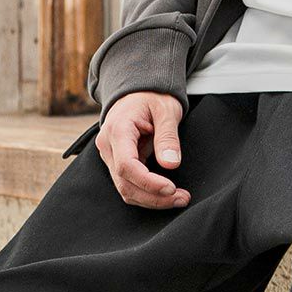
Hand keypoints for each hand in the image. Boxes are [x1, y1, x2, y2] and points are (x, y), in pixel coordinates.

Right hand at [97, 91, 190, 208]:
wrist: (138, 92)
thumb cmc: (152, 97)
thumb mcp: (166, 111)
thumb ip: (167, 137)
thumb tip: (171, 164)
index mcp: (118, 130)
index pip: (126, 165)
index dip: (148, 182)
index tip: (171, 188)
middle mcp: (108, 145)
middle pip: (125, 183)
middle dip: (154, 197)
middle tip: (183, 198)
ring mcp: (110, 156)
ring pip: (125, 189)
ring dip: (151, 199)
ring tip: (179, 198)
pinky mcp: (117, 162)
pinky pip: (128, 184)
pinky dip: (147, 193)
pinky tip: (166, 194)